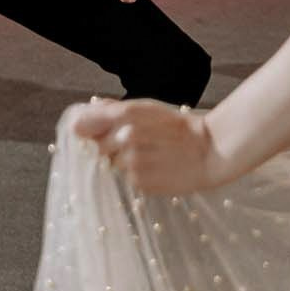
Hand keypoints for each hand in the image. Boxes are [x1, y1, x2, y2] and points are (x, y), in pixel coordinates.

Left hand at [72, 98, 229, 194]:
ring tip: (150, 154)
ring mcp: (131, 162)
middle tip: (137, 142)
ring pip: (112, 164)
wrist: (209, 150)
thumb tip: (80, 117)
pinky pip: (126, 179)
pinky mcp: (140, 183)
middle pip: (97, 147)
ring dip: (123, 161)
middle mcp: (125, 137)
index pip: (82, 124)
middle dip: (109, 146)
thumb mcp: (147, 108)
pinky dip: (136, 175)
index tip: (91, 132)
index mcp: (126, 114)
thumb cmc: (177, 126)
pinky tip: (154, 167)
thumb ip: (111, 110)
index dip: (86, 129)